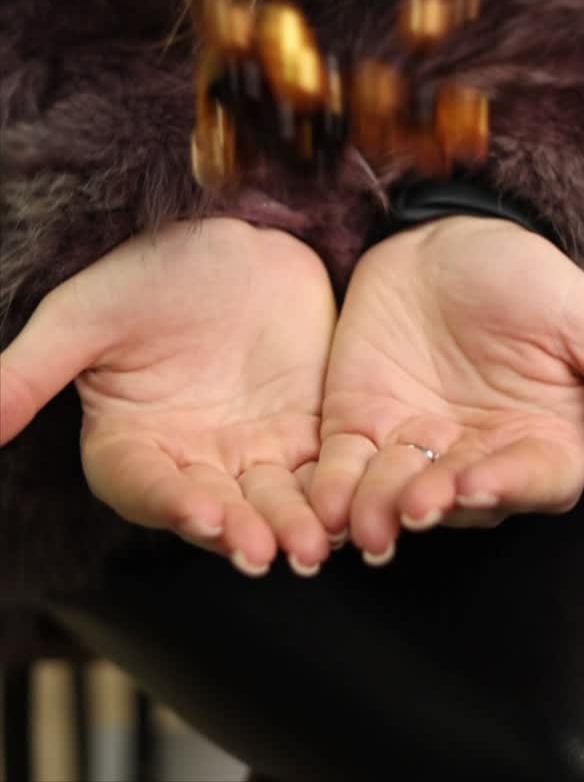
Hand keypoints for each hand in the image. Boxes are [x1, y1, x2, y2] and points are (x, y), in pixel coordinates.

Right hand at [1, 219, 336, 574]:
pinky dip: (335, 488)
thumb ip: (31, 371)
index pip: (144, 486)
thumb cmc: (145, 271)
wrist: (230, 233)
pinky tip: (352, 502)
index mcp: (130, 443)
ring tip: (314, 542)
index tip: (200, 513)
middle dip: (241, 531)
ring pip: (273, 501)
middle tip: (267, 551)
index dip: (170, 501)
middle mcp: (191, 460)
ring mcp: (251, 449)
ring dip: (293, 524)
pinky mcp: (307, 430)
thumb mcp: (83, 315)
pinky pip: (323, 468)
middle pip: (215, 509)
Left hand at [310, 217, 583, 560]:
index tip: (476, 482)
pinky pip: (344, 472)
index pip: (533, 482)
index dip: (506, 485)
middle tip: (410, 505)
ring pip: (398, 495)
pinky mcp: (359, 430)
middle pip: (459, 500)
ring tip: (361, 517)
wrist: (438, 235)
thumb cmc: (524, 276)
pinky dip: (332, 490)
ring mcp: (416, 447)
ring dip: (379, 510)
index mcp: (542, 441)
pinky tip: (321, 503)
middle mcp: (479, 457)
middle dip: (433, 503)